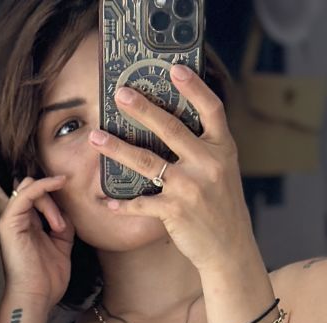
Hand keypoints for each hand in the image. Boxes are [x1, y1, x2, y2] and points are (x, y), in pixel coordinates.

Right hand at [0, 173, 74, 310]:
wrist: (37, 297)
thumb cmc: (47, 280)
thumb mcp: (62, 247)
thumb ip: (64, 227)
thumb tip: (67, 211)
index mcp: (28, 225)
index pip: (38, 197)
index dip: (55, 196)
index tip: (72, 206)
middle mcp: (17, 220)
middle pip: (34, 189)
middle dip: (53, 200)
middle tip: (61, 227)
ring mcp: (11, 219)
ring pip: (31, 188)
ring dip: (51, 204)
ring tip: (59, 229)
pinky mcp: (9, 222)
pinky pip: (26, 192)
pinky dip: (44, 185)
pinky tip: (59, 184)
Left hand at [88, 64, 252, 274]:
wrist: (230, 249)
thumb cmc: (222, 206)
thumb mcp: (224, 170)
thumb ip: (205, 147)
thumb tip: (173, 121)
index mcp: (223, 149)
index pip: (211, 108)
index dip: (194, 87)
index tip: (175, 69)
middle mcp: (208, 164)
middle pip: (171, 128)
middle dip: (142, 109)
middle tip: (120, 94)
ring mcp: (191, 187)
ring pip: (147, 162)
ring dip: (117, 148)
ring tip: (96, 137)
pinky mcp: (176, 211)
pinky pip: (142, 203)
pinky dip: (123, 204)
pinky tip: (108, 201)